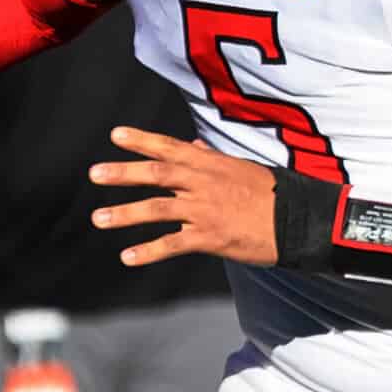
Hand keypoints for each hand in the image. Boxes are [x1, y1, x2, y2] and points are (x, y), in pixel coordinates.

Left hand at [89, 129, 278, 268]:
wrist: (297, 220)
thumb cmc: (271, 193)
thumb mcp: (241, 168)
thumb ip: (212, 159)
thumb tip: (195, 146)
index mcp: (211, 164)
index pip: (170, 147)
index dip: (142, 140)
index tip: (115, 135)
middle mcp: (203, 183)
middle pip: (157, 173)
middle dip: (124, 172)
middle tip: (95, 173)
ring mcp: (205, 210)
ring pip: (158, 208)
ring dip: (125, 213)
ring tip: (99, 217)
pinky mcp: (210, 237)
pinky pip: (173, 244)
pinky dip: (148, 250)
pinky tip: (127, 256)